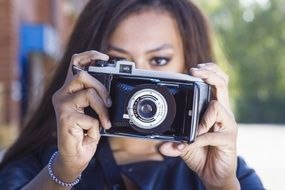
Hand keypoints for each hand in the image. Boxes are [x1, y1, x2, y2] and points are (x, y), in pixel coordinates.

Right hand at [52, 51, 110, 177]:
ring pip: (89, 93)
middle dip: (101, 88)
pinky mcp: (64, 117)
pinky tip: (90, 133)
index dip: (89, 55)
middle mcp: (61, 94)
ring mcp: (61, 105)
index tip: (104, 57)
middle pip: (82, 74)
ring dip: (102, 109)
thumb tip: (110, 90)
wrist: (75, 155)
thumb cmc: (84, 133)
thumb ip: (96, 98)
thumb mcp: (93, 111)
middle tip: (108, 102)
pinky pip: (90, 116)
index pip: (75, 64)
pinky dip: (96, 126)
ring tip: (104, 121)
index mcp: (69, 90)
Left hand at [159, 63, 239, 188]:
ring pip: (218, 105)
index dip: (209, 72)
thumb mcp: (184, 143)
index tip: (193, 69)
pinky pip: (211, 133)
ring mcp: (228, 125)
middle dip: (209, 73)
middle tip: (195, 72)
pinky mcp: (229, 139)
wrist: (214, 174)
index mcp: (214, 110)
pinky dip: (198, 138)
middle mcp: (223, 113)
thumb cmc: (201, 153)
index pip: (217, 83)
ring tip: (195, 129)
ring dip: (202, 116)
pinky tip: (191, 143)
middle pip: (222, 84)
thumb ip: (174, 140)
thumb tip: (161, 145)